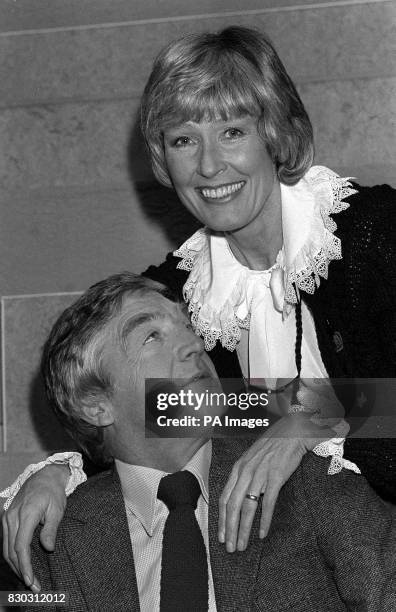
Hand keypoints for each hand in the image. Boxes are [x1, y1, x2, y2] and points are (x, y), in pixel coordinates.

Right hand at [2, 464, 68, 590]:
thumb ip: (51, 529)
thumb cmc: (53, 492)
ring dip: (16, 566)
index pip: (21, 546)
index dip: (25, 566)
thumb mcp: (57, 509)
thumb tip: (49, 548)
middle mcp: (12, 517)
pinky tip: (21, 565)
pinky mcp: (7, 519)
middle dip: (21, 571)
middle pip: (11, 551)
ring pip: (6, 549)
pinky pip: (6, 542)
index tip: (30, 580)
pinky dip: (12, 556)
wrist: (44, 476)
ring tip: (28, 580)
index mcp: (26, 514)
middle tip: (33, 586)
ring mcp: (7, 517)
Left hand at [218, 413, 335, 551]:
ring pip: (247, 507)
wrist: (291, 432)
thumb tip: (237, 495)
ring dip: (243, 529)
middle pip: (232, 506)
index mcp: (238, 468)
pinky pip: (267, 503)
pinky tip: (262, 533)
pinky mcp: (275, 477)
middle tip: (230, 548)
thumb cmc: (272, 445)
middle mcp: (245, 472)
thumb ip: (244, 475)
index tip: (221, 536)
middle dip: (229, 530)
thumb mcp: (251, 458)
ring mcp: (259, 475)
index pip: (224, 498)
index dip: (221, 519)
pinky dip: (263, 520)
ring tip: (242, 545)